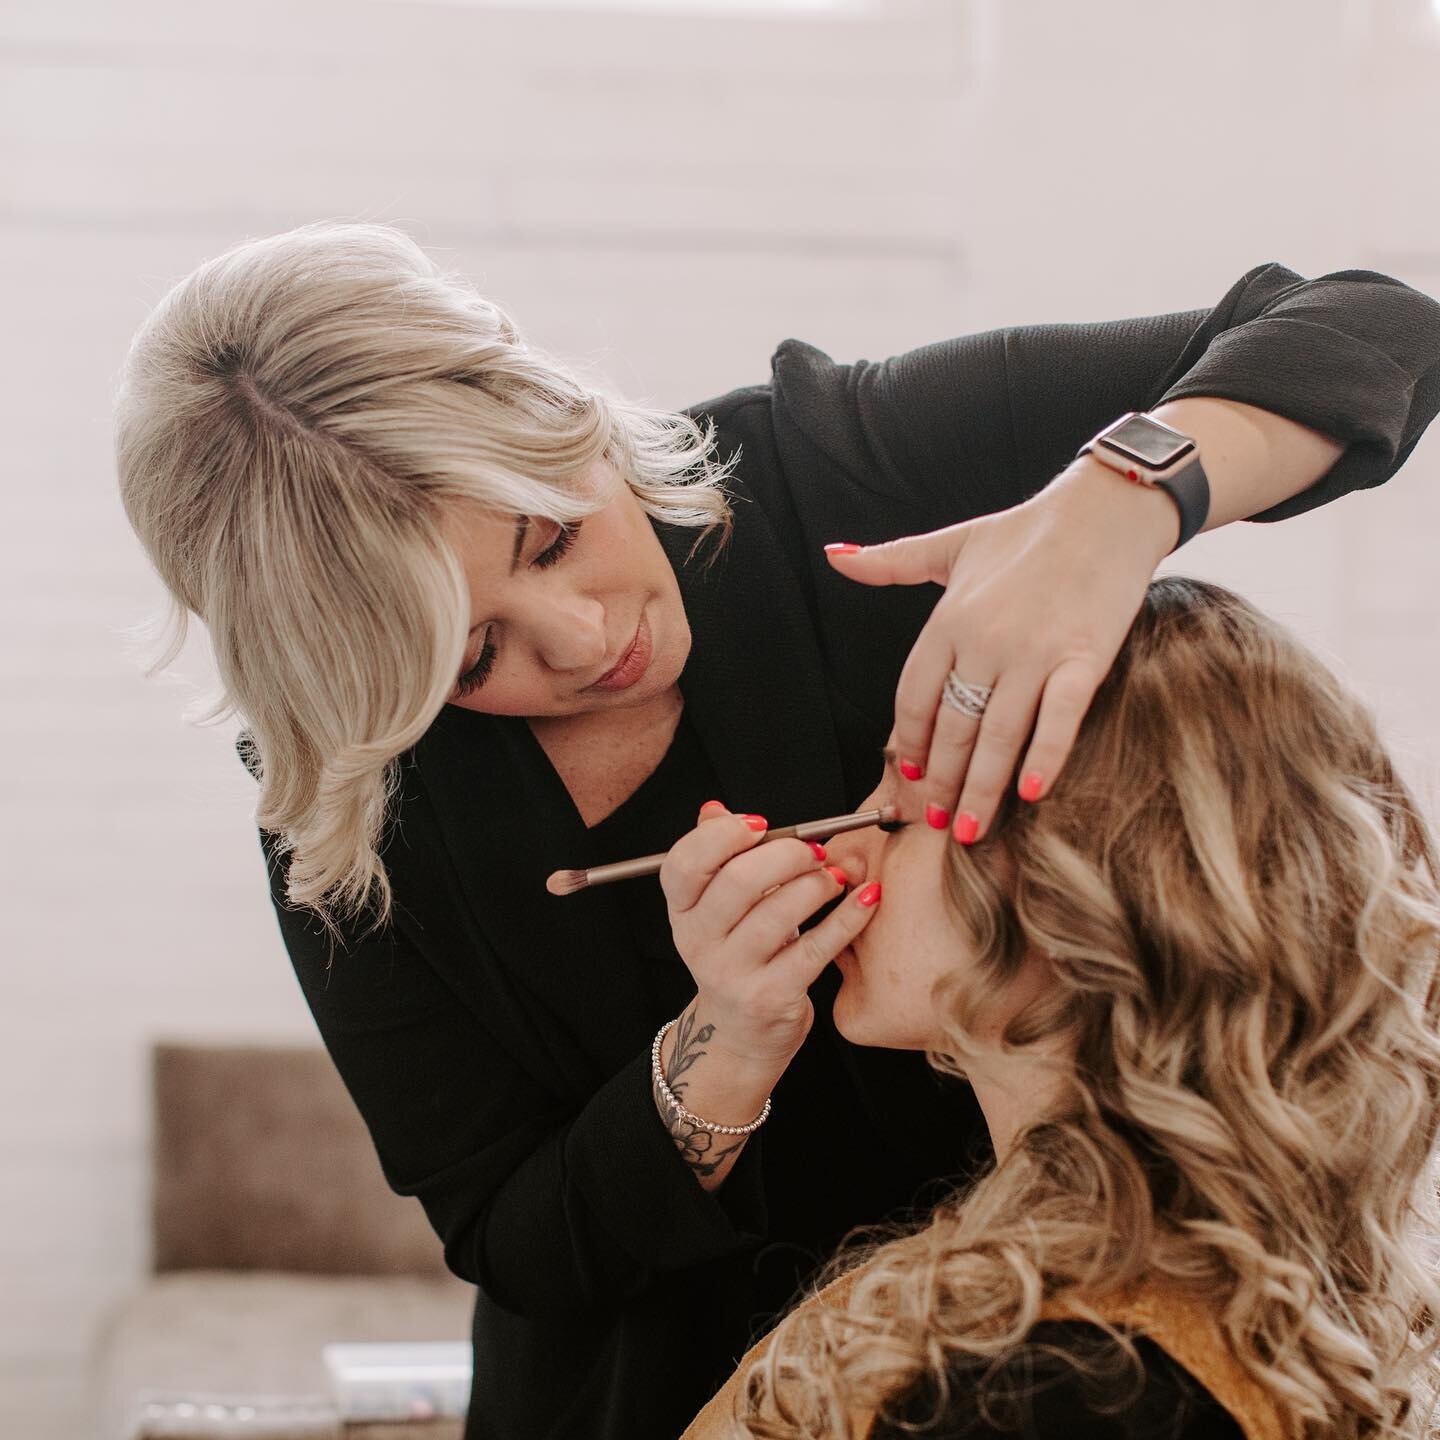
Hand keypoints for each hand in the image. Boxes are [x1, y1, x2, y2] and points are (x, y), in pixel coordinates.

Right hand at [659, 801, 881, 1063]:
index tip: (762, 824)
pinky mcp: (772, 996)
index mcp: (681, 911)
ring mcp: (732, 973)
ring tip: (836, 876)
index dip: (723, 836)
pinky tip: (866, 898)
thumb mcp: (717, 908)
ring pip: (779, 913)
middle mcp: (698, 942)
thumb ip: (718, 856)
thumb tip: (714, 809)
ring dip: (818, 884)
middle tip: (814, 851)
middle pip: (738, 882)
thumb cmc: (740, 952)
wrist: (742, 1033)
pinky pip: (817, 946)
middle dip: (786, 855)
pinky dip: (848, 916)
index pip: (684, 863)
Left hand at [824, 459, 1173, 841]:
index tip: (911, 775)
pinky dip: (1045, 757)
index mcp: (948, 618)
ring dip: (981, 788)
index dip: (911, 742)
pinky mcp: (1086, 656)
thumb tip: (835, 555)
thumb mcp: (951, 544)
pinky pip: (1061, 717)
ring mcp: (1036, 651)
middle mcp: (985, 640)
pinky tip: (1030, 794)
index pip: (915, 696)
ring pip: (998, 733)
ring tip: (972, 829)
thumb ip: (891, 561)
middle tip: (937, 820)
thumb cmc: (1027, 530)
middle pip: (953, 726)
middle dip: (942, 781)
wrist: (1105, 509)